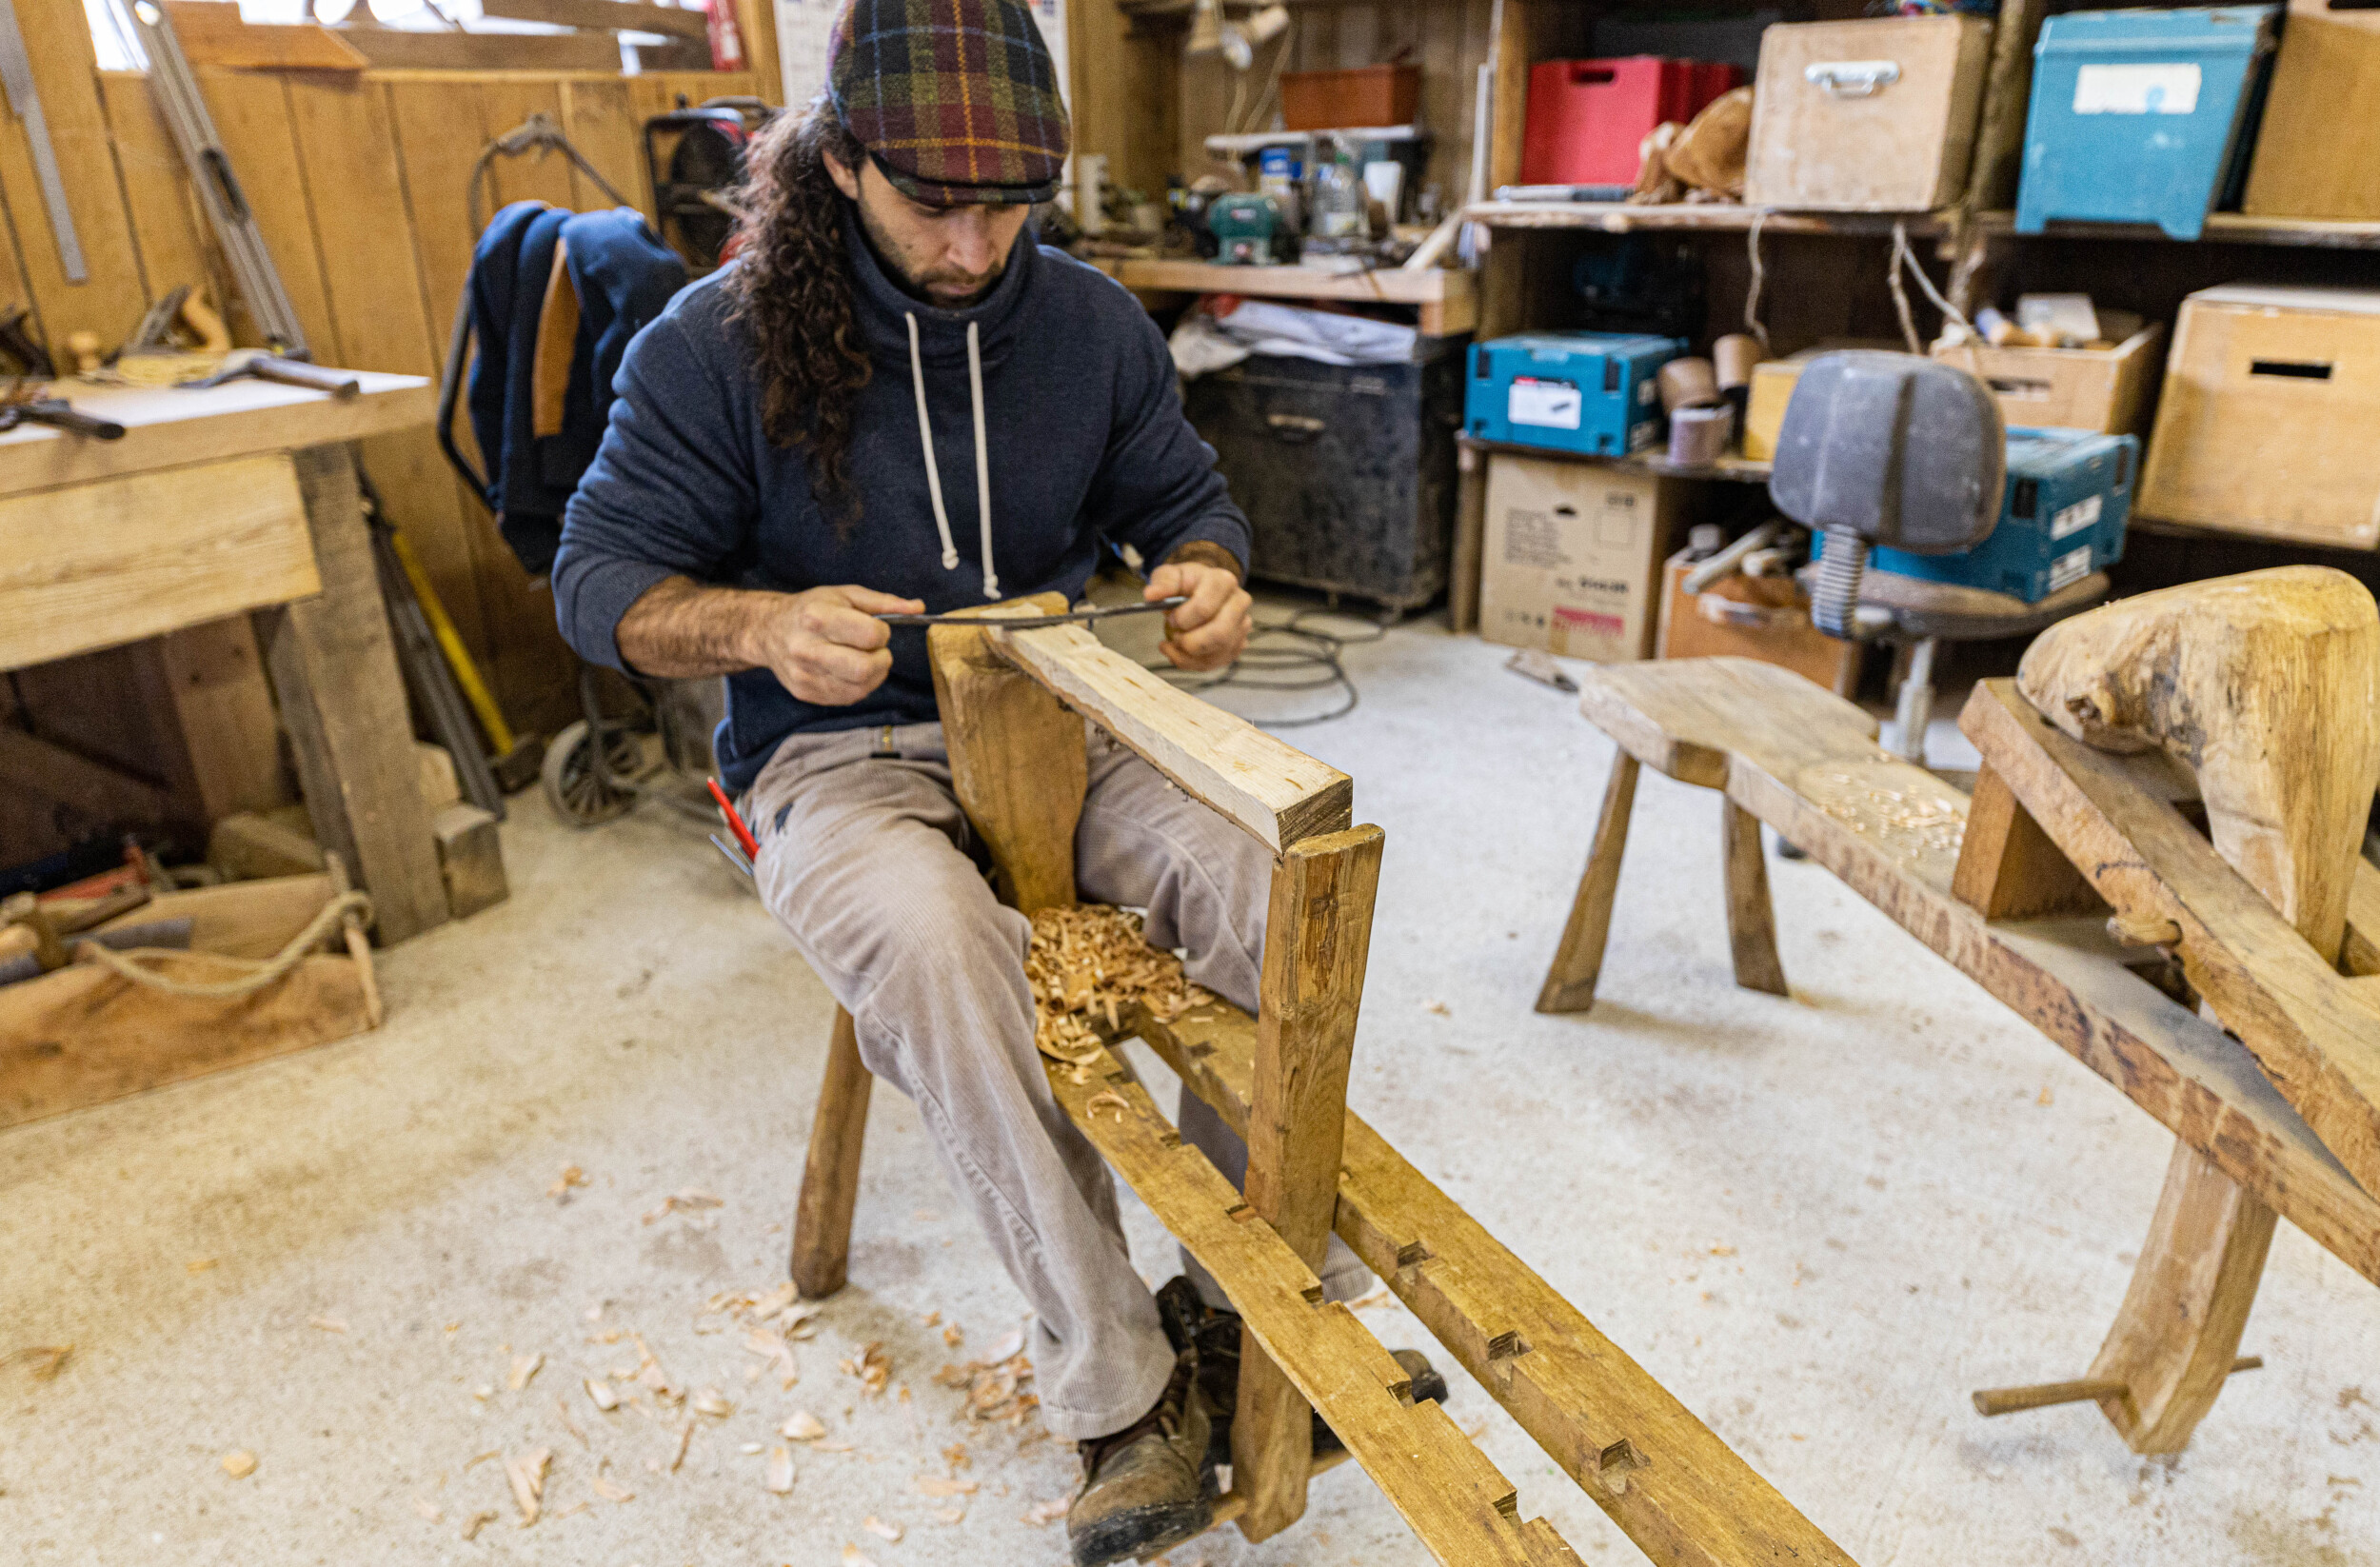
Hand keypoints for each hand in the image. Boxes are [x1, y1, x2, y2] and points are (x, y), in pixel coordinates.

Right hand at [752, 584, 922, 704]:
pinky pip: (848, 697)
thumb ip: (884, 603)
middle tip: (875, 650)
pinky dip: (859, 686)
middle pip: (864, 669)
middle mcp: (807, 649)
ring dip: (874, 674)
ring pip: (860, 688)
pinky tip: (851, 671)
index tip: (876, 629)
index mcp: (817, 618)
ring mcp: (805, 675)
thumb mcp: (845, 595)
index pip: (870, 635)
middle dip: (882, 659)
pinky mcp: (806, 693)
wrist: (769, 630)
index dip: (882, 634)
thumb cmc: (812, 609)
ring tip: (864, 659)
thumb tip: (919, 608)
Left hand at [1147, 555, 1251, 672]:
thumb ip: (1162, 583)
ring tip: (1173, 642)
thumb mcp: (1171, 575)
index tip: (1170, 617)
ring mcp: (1242, 626)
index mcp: (1223, 581)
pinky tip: (1179, 651)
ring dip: (1187, 655)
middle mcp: (1239, 603)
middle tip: (1173, 633)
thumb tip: (1151, 595)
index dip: (1182, 618)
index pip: (1204, 608)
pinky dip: (1191, 663)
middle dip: (1189, 641)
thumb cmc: (1186, 583)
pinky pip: (1214, 663)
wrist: (1200, 589)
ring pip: (1217, 654)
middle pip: (1219, 635)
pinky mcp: (1237, 645)